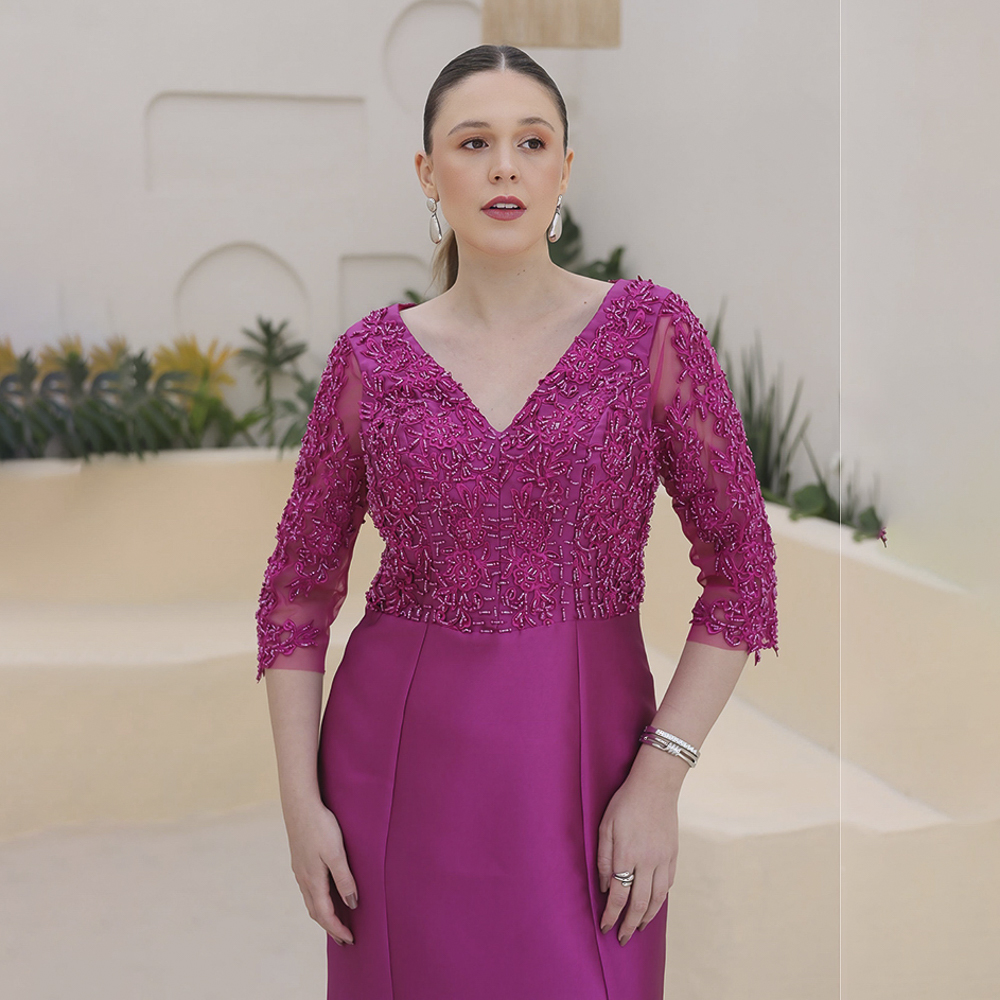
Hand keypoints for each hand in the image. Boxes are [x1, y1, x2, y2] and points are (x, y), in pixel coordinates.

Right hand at [284, 799, 358, 945]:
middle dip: (329, 927)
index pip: (325, 914)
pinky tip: (323, 895)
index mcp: (313, 880)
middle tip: (344, 939)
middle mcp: (303, 879)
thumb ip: (344, 879)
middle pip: (315, 912)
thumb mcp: (336, 853)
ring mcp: (299, 870)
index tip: (350, 940)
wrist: (299, 805)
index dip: (337, 930)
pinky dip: (317, 900)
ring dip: (322, 915)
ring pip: (310, 901)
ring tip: (334, 922)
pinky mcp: (299, 861)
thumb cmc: (321, 827)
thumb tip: (351, 905)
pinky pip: (308, 889)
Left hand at [596, 759, 680, 944]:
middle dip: (629, 924)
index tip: (605, 927)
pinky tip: (654, 904)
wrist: (656, 785)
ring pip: (657, 898)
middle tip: (622, 938)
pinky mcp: (673, 854)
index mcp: (626, 855)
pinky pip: (668, 884)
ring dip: (647, 917)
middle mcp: (646, 861)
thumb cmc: (625, 803)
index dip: (611, 914)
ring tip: (638, 927)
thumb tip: (603, 886)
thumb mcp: (605, 826)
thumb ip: (603, 858)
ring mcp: (663, 859)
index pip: (618, 895)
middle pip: (639, 903)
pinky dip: (661, 899)